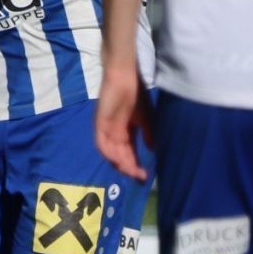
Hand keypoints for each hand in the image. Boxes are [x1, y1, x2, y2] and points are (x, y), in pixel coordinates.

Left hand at [93, 61, 150, 181]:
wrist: (126, 76)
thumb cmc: (137, 94)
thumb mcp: (147, 118)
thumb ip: (149, 135)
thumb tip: (153, 151)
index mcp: (124, 132)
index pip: (129, 154)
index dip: (136, 166)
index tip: (145, 176)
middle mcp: (114, 133)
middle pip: (119, 156)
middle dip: (129, 168)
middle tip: (140, 177)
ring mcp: (106, 129)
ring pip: (110, 153)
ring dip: (121, 164)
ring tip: (132, 171)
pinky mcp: (99, 123)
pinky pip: (101, 143)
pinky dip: (109, 154)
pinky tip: (119, 161)